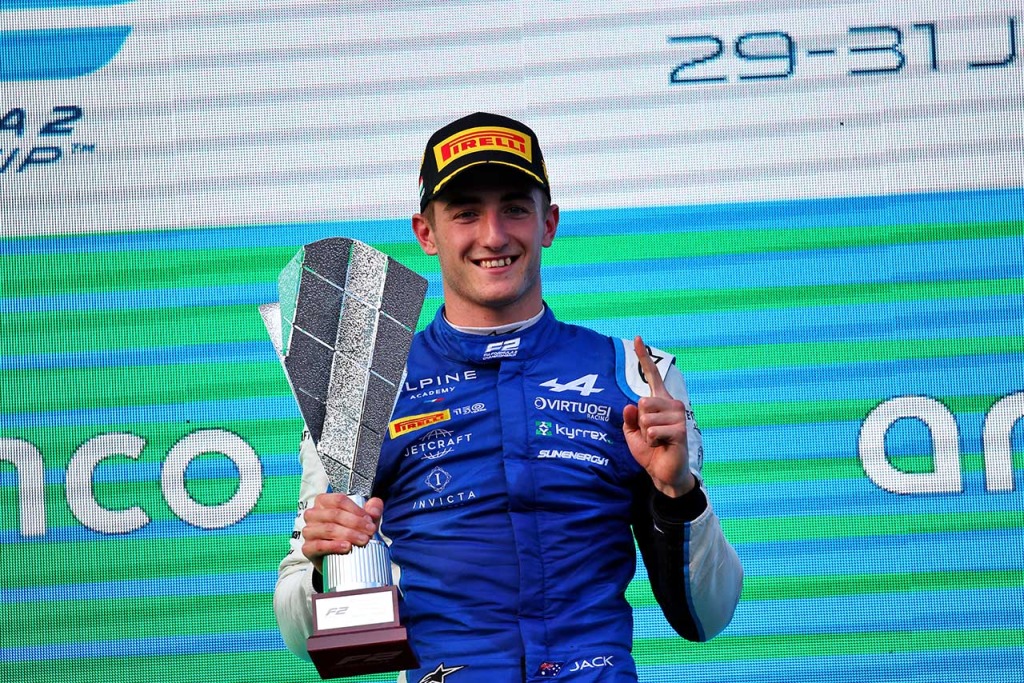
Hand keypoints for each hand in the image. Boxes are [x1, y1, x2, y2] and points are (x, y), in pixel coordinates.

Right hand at [300, 493, 382, 572]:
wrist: (338, 557)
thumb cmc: (349, 532)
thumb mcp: (362, 519)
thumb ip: (372, 509)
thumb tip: (374, 510)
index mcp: (323, 501)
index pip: (339, 500)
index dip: (356, 510)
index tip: (369, 520)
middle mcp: (313, 514)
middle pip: (335, 514)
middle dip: (356, 523)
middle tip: (370, 532)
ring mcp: (308, 531)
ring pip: (329, 529)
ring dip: (349, 534)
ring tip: (363, 540)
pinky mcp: (307, 548)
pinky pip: (319, 545)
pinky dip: (334, 546)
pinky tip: (346, 547)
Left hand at [622, 336, 695, 497]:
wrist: (663, 473)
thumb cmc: (650, 451)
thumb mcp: (632, 432)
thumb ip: (630, 418)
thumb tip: (631, 405)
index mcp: (659, 401)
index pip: (652, 375)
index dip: (644, 357)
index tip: (638, 338)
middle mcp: (671, 404)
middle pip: (642, 401)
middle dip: (640, 422)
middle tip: (650, 434)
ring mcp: (677, 415)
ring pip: (645, 417)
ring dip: (645, 434)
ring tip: (656, 441)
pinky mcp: (680, 429)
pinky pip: (651, 431)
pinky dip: (650, 441)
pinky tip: (661, 445)